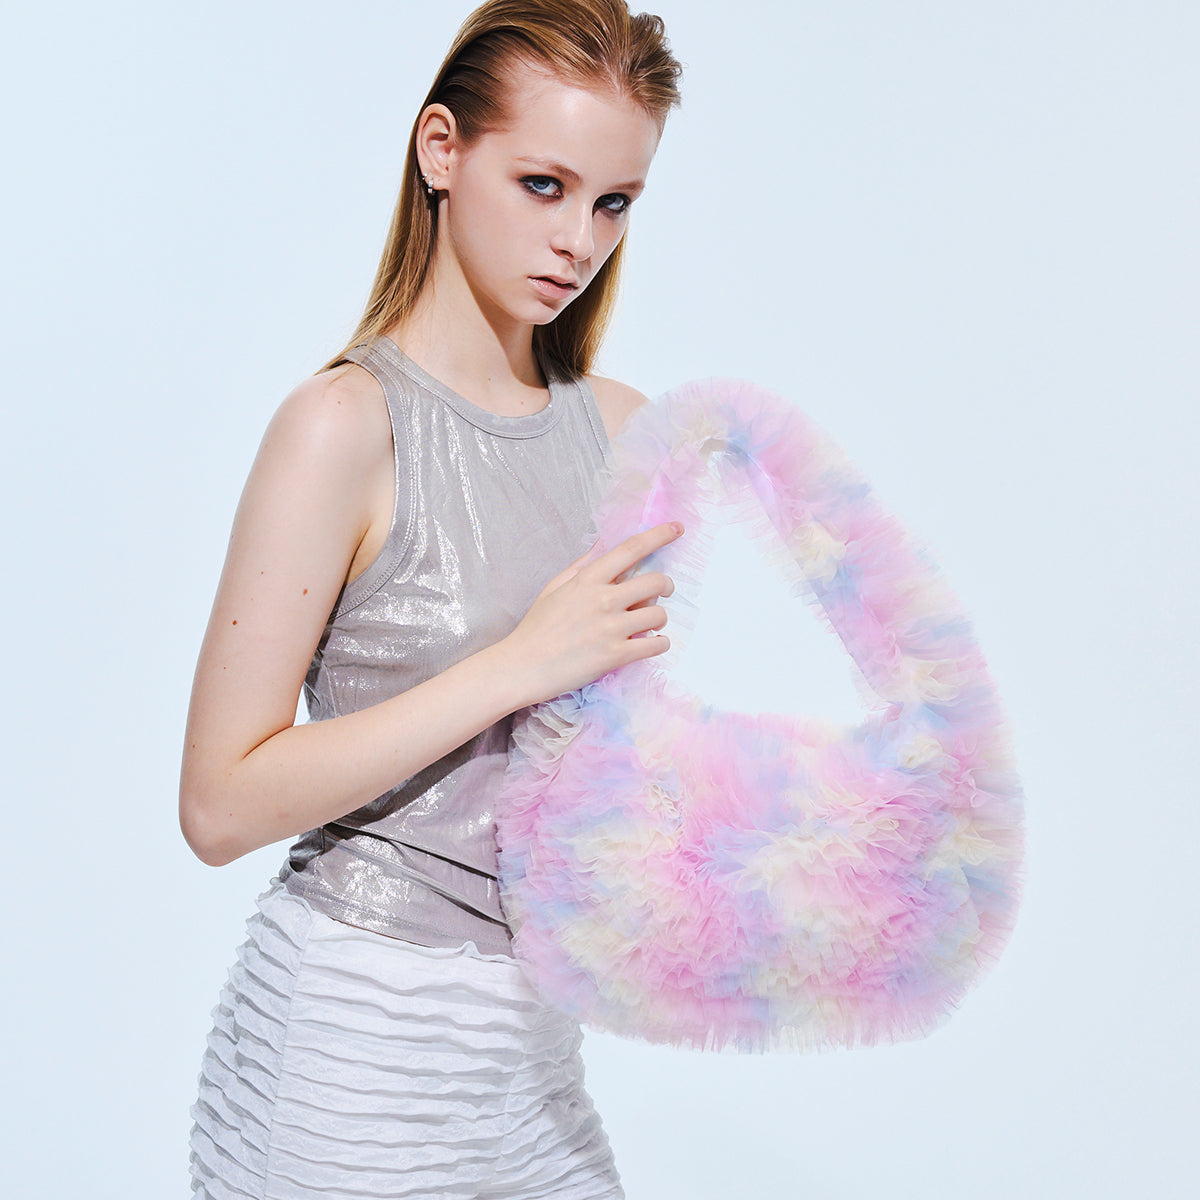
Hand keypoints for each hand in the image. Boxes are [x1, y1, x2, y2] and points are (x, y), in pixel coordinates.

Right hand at [501, 521, 682, 705]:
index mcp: (588, 579)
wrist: (522, 666)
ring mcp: (611, 627)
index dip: (659, 535)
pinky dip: (659, 644)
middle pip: (656, 582)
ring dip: (659, 619)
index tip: (677, 528)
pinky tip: (650, 643)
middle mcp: (603, 599)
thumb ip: (582, 566)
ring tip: (647, 624)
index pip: (631, 549)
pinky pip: (656, 644)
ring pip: (659, 614)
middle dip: (665, 585)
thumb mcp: (555, 587)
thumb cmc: (537, 627)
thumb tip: (601, 545)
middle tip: (662, 592)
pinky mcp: (616, 655)